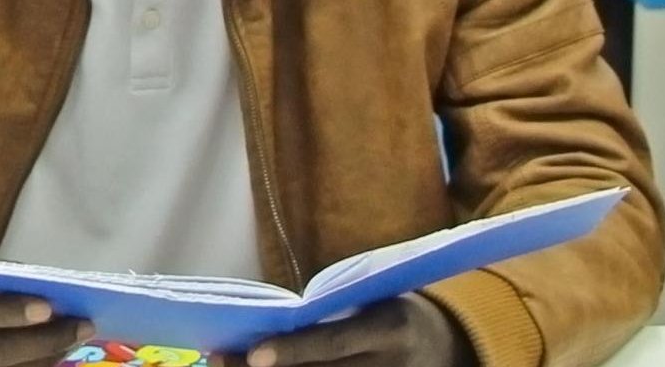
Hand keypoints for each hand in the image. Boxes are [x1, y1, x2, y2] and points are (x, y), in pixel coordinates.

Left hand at [229, 293, 469, 365]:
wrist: (445, 347)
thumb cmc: (390, 313)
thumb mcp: (370, 303)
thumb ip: (327, 317)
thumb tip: (266, 328)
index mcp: (387, 327)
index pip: (333, 343)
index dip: (294, 350)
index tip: (254, 355)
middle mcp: (386, 365)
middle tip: (219, 359)